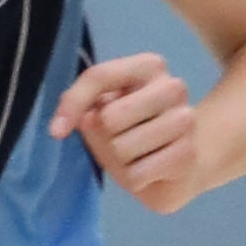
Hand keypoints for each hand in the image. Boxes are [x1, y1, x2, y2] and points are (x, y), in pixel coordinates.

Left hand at [52, 50, 202, 212]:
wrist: (177, 164)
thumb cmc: (131, 130)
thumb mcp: (99, 111)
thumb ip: (83, 105)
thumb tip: (87, 119)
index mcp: (149, 66)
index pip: (99, 76)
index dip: (72, 104)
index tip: (56, 131)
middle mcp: (173, 87)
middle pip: (110, 117)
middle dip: (104, 137)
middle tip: (121, 138)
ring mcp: (186, 119)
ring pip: (122, 147)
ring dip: (119, 161)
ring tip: (137, 155)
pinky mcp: (188, 153)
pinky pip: (136, 173)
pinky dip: (133, 178)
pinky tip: (149, 170)